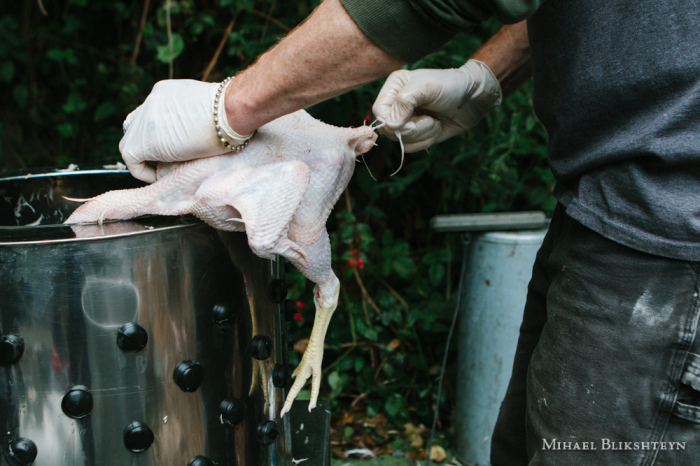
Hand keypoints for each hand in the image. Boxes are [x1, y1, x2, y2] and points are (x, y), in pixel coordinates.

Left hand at [120, 79, 251, 182]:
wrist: (229, 113)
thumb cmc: (232, 114)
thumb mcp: (207, 109)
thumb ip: (195, 115)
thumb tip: (201, 132)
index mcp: (164, 92)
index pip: (150, 114)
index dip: (158, 133)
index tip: (173, 147)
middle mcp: (150, 102)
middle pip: (135, 126)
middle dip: (148, 145)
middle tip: (166, 160)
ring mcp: (144, 120)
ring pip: (131, 142)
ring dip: (145, 158)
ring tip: (165, 170)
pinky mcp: (142, 141)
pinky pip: (131, 160)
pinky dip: (142, 171)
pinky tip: (161, 176)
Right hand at [372, 60, 501, 151]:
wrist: (474, 98)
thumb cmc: (451, 86)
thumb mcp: (427, 87)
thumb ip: (404, 102)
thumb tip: (391, 126)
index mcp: (394, 88)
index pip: (379, 112)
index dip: (392, 122)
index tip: (412, 121)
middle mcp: (396, 105)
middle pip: (388, 130)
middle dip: (412, 129)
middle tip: (430, 119)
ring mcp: (406, 121)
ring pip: (400, 141)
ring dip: (422, 135)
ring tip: (435, 121)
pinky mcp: (416, 134)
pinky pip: (411, 147)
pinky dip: (426, 141)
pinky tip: (436, 128)